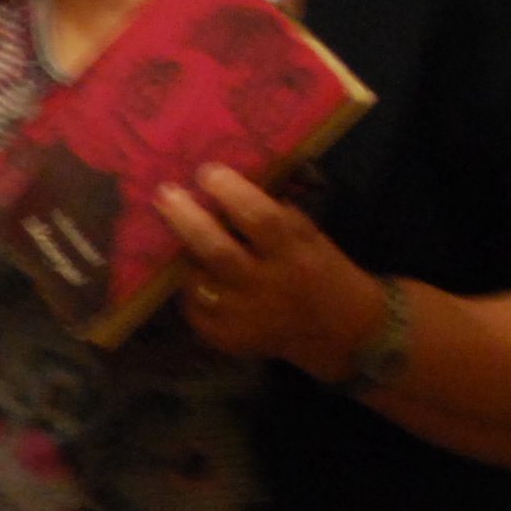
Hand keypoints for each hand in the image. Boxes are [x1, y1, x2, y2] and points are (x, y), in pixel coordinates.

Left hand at [155, 165, 375, 379]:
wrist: (345, 336)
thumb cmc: (325, 273)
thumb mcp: (311, 238)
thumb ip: (275, 216)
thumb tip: (231, 184)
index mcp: (296, 256)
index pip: (262, 220)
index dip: (232, 193)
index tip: (207, 171)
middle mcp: (268, 287)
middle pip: (217, 252)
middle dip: (186, 219)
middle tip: (165, 194)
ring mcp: (245, 318)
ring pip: (198, 282)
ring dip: (183, 255)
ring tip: (174, 236)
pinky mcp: (229, 339)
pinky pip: (195, 309)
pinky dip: (189, 289)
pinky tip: (192, 274)